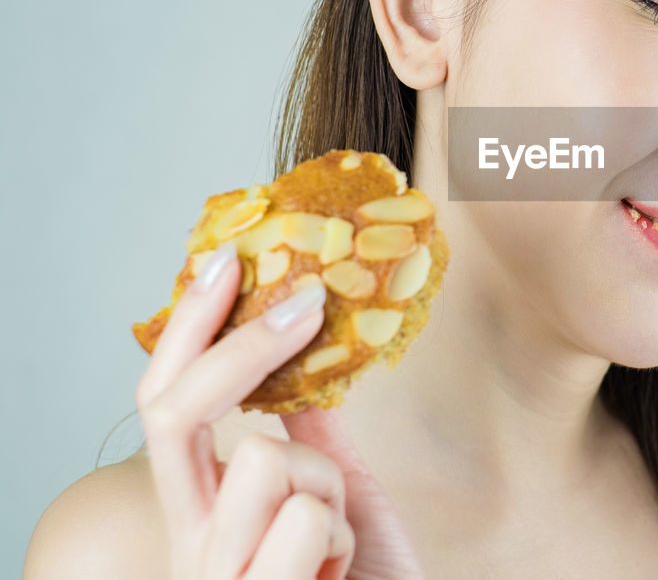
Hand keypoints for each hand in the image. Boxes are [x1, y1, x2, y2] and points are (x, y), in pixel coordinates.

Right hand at [135, 241, 425, 578]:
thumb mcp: (335, 504)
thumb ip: (310, 445)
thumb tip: (308, 375)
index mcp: (202, 511)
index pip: (164, 407)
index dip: (187, 332)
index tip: (224, 262)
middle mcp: (189, 542)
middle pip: (178, 414)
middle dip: (246, 347)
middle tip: (308, 303)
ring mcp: (216, 573)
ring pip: (265, 459)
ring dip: (327, 494)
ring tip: (335, 547)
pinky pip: (305, 518)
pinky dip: (342, 540)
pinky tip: (337, 577)